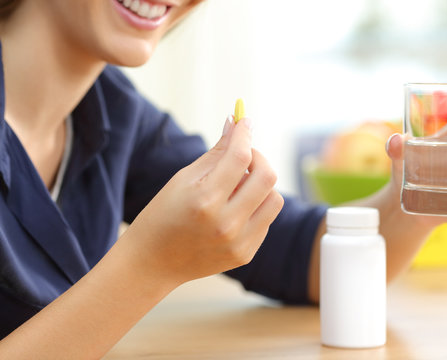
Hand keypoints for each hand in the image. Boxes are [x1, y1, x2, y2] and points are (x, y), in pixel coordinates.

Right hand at [122, 117, 283, 286]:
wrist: (152, 263)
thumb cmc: (163, 214)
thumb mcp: (183, 179)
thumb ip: (215, 153)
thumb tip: (235, 123)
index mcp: (204, 200)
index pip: (240, 157)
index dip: (244, 134)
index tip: (244, 122)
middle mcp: (226, 224)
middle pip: (267, 176)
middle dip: (258, 157)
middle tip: (244, 156)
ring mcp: (238, 243)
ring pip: (275, 199)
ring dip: (261, 185)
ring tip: (239, 185)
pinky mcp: (245, 254)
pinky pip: (266, 220)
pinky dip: (255, 206)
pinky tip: (234, 209)